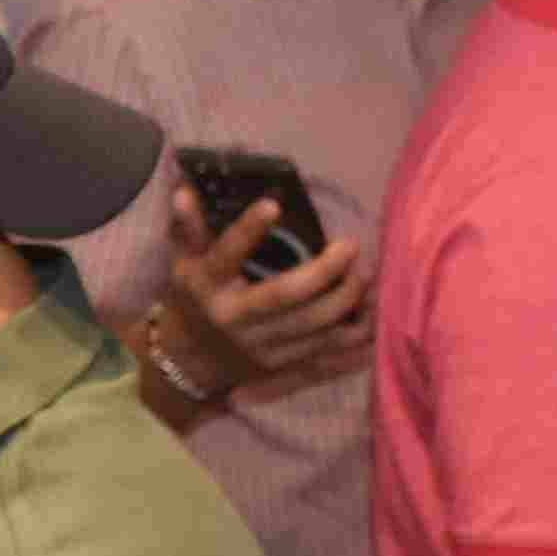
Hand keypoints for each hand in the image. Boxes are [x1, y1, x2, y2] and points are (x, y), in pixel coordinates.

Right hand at [152, 190, 373, 399]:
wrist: (191, 360)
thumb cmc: (194, 298)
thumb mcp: (184, 262)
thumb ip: (189, 227)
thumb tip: (185, 189)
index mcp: (208, 287)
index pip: (226, 256)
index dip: (248, 231)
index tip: (273, 206)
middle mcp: (234, 319)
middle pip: (284, 295)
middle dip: (323, 271)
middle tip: (350, 246)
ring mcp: (261, 347)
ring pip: (313, 326)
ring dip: (347, 300)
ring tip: (367, 274)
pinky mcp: (283, 366)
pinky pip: (327, 352)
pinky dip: (353, 333)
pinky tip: (372, 311)